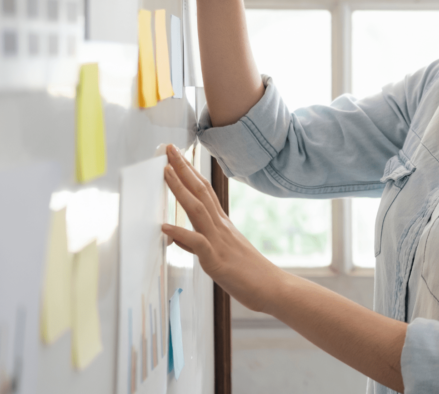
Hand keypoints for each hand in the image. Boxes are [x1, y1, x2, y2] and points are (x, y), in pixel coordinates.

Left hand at [161, 144, 281, 312]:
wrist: (273, 288)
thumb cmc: (250, 273)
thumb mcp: (222, 254)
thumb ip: (201, 244)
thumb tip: (180, 237)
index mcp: (223, 224)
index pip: (205, 191)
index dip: (190, 172)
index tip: (178, 157)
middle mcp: (221, 227)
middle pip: (200, 192)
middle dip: (183, 169)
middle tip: (170, 149)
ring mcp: (219, 241)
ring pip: (197, 209)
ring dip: (180, 189)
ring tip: (166, 172)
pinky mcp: (216, 260)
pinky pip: (197, 243)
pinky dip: (181, 234)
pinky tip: (165, 227)